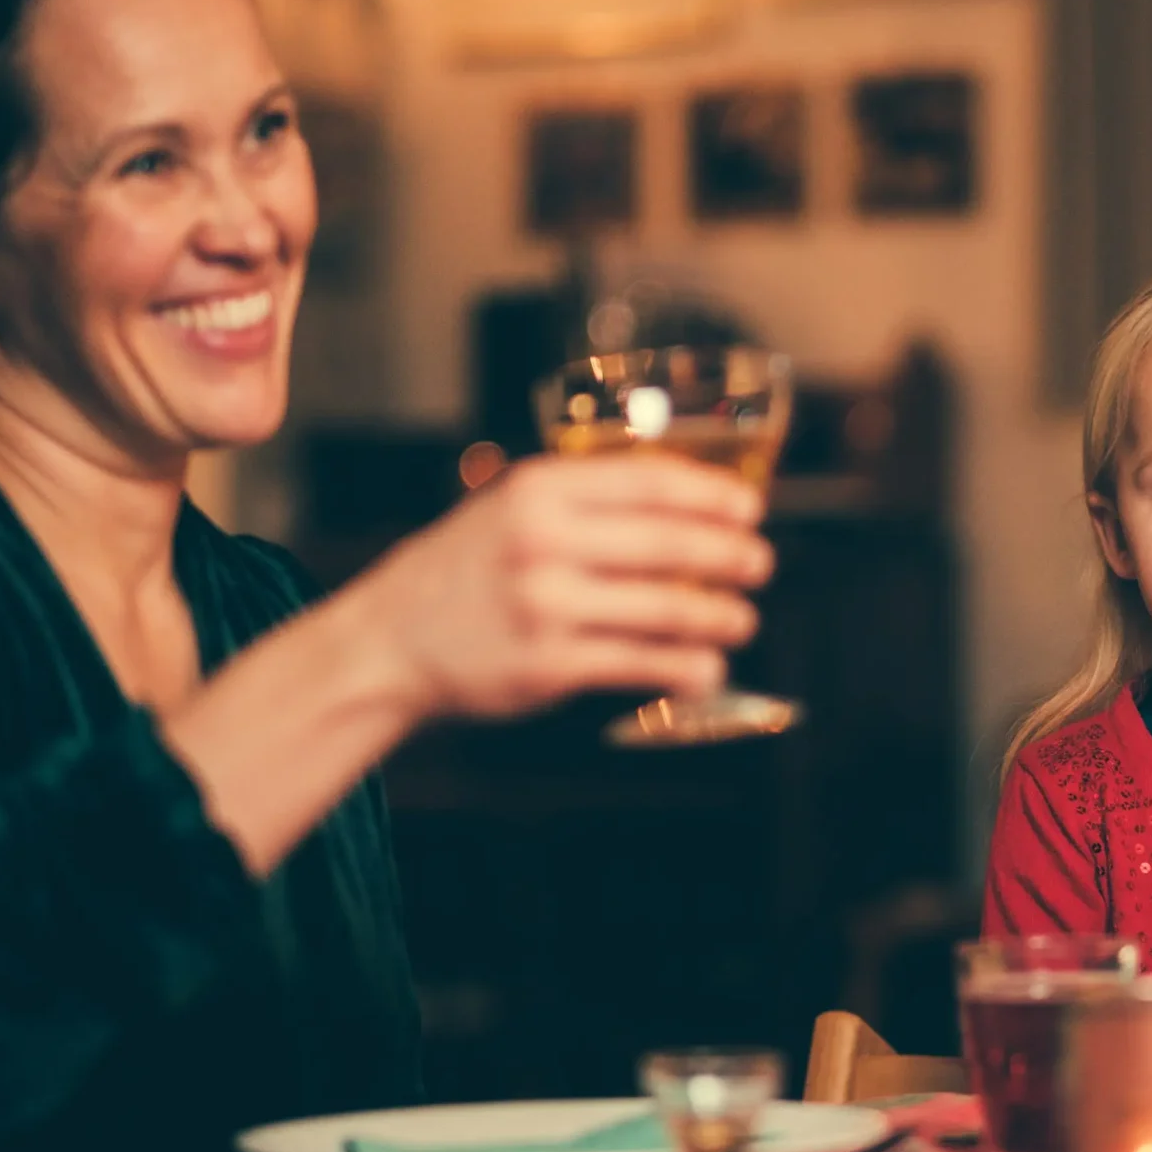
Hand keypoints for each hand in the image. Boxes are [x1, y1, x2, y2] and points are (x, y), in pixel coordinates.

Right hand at [356, 451, 771, 721]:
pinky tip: (707, 669)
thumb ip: (585, 500)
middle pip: (669, 543)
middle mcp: (542, 541)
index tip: (751, 508)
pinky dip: (685, 668)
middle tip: (760, 565)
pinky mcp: (548, 665)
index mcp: (539, 489)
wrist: (391, 638)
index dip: (713, 495)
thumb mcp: (511, 508)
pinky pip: (639, 664)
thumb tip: (689, 504)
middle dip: (730, 556)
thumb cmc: (467, 569)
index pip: (650, 482)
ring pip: (665, 609)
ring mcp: (545, 605)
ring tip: (742, 620)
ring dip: (719, 618)